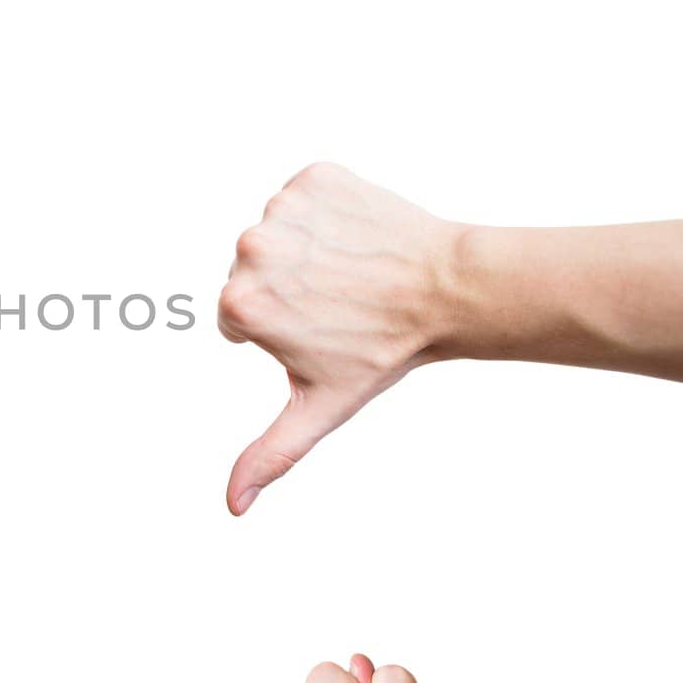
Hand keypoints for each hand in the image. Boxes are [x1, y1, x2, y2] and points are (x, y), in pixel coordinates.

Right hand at [218, 162, 458, 514]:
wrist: (450, 290)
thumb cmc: (386, 351)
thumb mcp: (320, 406)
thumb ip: (269, 453)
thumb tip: (233, 505)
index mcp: (241, 303)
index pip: (236, 316)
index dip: (278, 328)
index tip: (322, 329)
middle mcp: (252, 248)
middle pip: (252, 270)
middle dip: (286, 287)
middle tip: (340, 303)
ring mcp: (282, 208)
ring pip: (277, 232)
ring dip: (307, 248)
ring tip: (352, 271)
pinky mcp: (314, 176)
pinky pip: (305, 194)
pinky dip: (327, 210)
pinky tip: (358, 238)